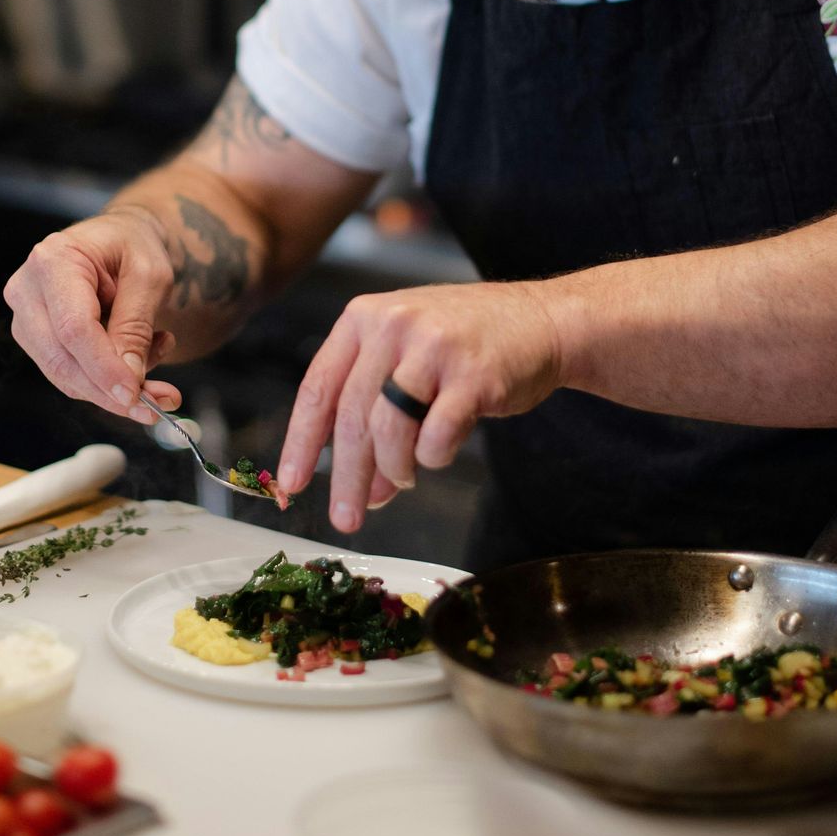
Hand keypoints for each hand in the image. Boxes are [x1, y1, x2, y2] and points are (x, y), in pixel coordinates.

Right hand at [3, 207, 182, 422]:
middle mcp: (27, 289)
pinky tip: (138, 360)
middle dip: (110, 390)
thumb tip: (128, 379)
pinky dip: (105, 380)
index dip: (104, 367)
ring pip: (63, 375)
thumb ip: (136, 326)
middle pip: (61, 358)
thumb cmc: (133, 247)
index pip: (73, 327)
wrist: (120, 239)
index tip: (135, 394)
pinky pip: (68, 374)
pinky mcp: (36, 338)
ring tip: (158, 362)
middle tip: (157, 403)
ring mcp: (26, 316)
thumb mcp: (150, 276)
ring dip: (112, 387)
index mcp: (54, 260)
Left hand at [277, 282, 565, 531]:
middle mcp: (393, 325)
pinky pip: (436, 437)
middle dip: (347, 478)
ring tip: (405, 477)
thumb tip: (361, 490)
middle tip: (346, 518)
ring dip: (393, 469)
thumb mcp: (408, 358)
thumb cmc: (469, 344)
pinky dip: (434, 457)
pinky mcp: (473, 374)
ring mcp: (434, 347)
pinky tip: (440, 451)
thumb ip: (376, 414)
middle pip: (352, 417)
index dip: (301, 442)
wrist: (544, 321)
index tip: (292, 483)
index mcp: (365, 317)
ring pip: (388, 431)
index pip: (318, 388)